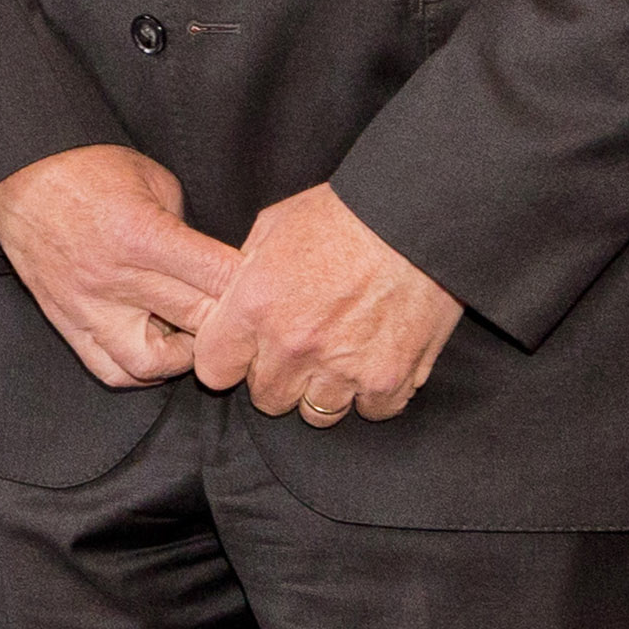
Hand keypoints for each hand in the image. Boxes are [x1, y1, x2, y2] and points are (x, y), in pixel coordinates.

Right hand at [0, 144, 244, 391]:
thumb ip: (187, 228)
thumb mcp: (153, 180)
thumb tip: (216, 265)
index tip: (268, 287)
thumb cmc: (89, 170)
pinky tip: (156, 350)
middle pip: (198, 323)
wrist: (19, 175)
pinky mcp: (66, 321)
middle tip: (245, 317)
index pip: (220, 279)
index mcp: (141, 234)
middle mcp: (115, 277)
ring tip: (192, 336)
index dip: (256, 287)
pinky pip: (109, 370)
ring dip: (184, 357)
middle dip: (231, 323)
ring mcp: (87, 306)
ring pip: (152, 363)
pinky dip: (140, 372)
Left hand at [190, 182, 460, 426]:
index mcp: (253, 307)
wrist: (413, 218)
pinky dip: (373, 395)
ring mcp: (342, 367)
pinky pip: (372, 411)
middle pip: (267, 399)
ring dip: (324, 391)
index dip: (228, 362)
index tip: (244, 352)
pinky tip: (374, 365)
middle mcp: (293, 345)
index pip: (215, 371)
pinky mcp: (389, 377)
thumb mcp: (271, 228)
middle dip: (277, 379)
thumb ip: (244, 273)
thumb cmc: (341, 214)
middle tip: (298, 352)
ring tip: (337, 360)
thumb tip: (231, 299)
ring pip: (318, 413)